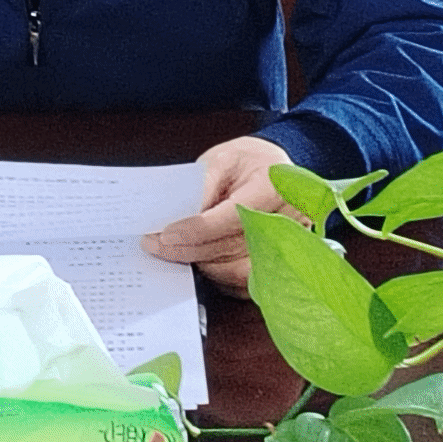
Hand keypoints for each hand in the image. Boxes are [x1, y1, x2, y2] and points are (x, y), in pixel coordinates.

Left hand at [140, 135, 297, 294]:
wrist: (270, 171)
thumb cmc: (247, 163)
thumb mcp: (222, 159)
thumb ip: (203, 185)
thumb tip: (179, 216)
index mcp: (272, 188)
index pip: (233, 216)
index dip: (198, 229)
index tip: (167, 234)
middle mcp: (285, 222)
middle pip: (232, 246)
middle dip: (190, 249)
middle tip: (157, 246)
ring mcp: (284, 247)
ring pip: (236, 270)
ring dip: (201, 264)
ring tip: (173, 251)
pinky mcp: (275, 266)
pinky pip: (241, 283)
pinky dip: (216, 276)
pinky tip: (198, 261)